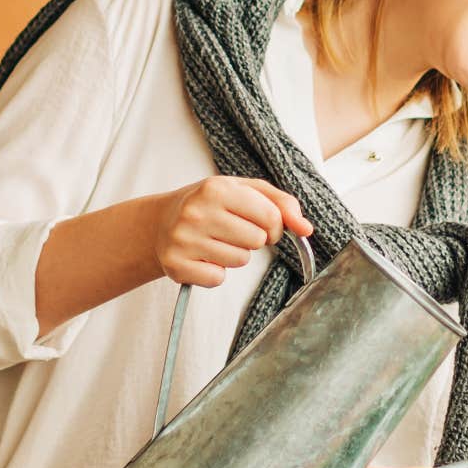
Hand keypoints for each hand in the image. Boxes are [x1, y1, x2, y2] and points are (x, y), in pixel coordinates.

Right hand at [155, 177, 311, 287]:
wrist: (161, 222)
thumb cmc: (212, 205)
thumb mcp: (245, 192)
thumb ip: (281, 204)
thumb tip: (306, 229)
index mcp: (217, 188)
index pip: (270, 216)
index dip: (274, 226)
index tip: (263, 225)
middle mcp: (197, 212)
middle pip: (256, 240)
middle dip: (252, 240)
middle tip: (233, 232)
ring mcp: (183, 239)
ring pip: (239, 261)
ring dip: (234, 255)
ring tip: (216, 242)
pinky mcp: (176, 264)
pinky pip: (217, 279)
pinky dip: (215, 272)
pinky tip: (203, 257)